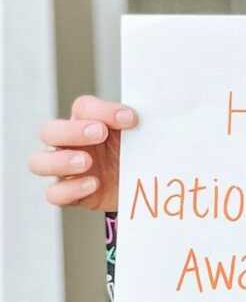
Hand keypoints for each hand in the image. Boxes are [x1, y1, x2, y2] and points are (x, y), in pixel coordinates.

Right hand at [29, 95, 139, 211]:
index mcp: (87, 121)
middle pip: (48, 131)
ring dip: (60, 161)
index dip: (103, 110)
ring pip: (38, 162)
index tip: (130, 119)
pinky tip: (93, 184)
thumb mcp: (139, 134)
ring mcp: (65, 169)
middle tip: (100, 133)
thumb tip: (151, 114)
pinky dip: (70, 189)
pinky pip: (54, 193)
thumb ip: (138, 122)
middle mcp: (70, 143)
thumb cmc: (137, 152)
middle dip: (72, 131)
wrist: (142, 185)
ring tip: (87, 162)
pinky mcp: (69, 194)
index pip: (82, 107)